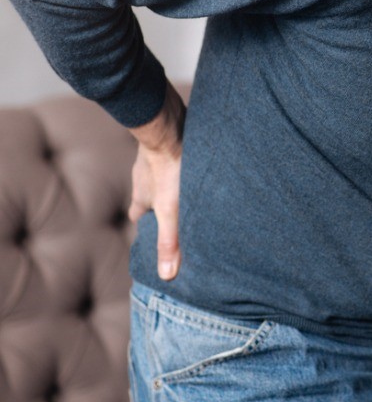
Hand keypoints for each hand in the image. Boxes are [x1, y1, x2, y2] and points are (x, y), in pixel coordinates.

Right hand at [128, 82, 186, 279]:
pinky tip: (204, 165)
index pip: (138, 218)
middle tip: (183, 213)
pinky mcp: (173, 143)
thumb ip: (169, 240)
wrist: (169, 126)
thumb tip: (167, 275)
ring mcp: (157, 159)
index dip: (148, 228)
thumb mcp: (171, 210)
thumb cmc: (168, 168)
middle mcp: (145, 178)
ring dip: (177, 184)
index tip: (158, 236)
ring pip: (165, 177)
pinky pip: (178, 157)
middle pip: (151, 197)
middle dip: (164, 205)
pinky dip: (187, 163)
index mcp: (141, 197)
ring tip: (198, 191)